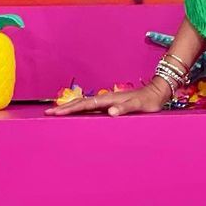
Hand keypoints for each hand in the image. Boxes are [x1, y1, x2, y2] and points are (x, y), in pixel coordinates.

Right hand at [44, 78, 171, 116]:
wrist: (157, 92)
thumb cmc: (149, 101)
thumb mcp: (139, 105)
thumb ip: (125, 108)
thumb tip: (110, 112)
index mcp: (109, 99)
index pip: (85, 105)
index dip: (70, 109)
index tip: (55, 112)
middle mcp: (106, 98)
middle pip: (81, 102)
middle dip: (64, 108)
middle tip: (47, 113)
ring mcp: (108, 100)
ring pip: (85, 103)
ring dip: (71, 107)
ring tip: (57, 112)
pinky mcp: (112, 103)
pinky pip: (92, 106)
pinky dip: (81, 108)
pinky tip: (78, 112)